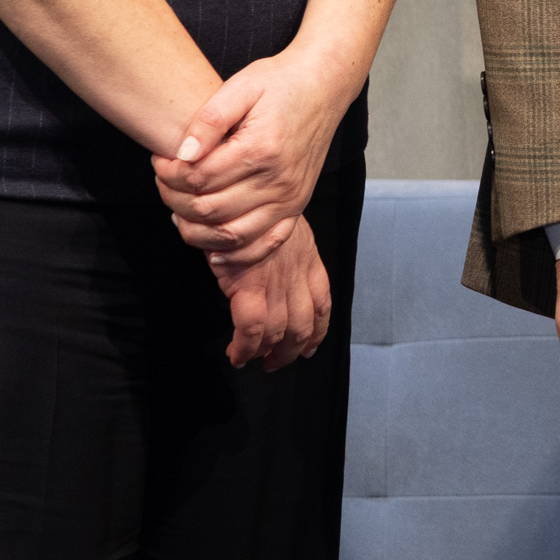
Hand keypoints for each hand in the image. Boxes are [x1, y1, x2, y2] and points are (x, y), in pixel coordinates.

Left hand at [156, 44, 355, 265]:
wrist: (324, 84)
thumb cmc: (281, 82)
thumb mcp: (241, 86)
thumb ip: (208, 120)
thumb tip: (182, 154)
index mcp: (261, 148)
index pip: (199, 178)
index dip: (169, 174)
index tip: (159, 160)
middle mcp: (278, 180)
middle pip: (209, 209)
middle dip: (174, 199)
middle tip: (163, 182)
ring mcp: (290, 197)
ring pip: (231, 235)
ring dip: (196, 230)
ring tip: (180, 209)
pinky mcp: (297, 205)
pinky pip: (264, 243)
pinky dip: (236, 253)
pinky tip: (213, 247)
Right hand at [216, 215, 331, 371]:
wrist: (241, 198)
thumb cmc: (254, 209)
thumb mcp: (281, 225)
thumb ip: (284, 248)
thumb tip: (273, 264)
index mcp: (308, 260)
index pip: (322, 302)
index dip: (319, 330)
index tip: (311, 346)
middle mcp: (298, 276)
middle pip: (305, 326)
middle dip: (293, 350)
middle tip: (278, 361)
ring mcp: (276, 285)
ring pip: (280, 334)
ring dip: (268, 354)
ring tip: (256, 361)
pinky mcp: (251, 290)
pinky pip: (253, 332)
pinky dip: (245, 349)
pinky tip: (237, 355)